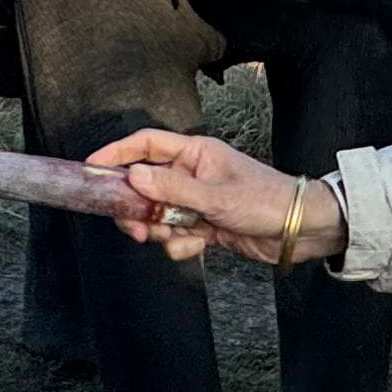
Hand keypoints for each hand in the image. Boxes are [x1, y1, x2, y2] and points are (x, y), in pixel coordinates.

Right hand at [85, 130, 345, 266]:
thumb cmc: (266, 201)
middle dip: (135, 208)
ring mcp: (196, 201)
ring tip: (176, 237)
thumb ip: (172, 189)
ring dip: (160, 231)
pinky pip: (175, 236)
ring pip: (157, 215)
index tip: (92, 167)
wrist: (298, 230)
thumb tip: (134, 177)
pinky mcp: (203, 226)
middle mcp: (191, 175)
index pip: (146, 145)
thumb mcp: (216, 196)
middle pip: (144, 186)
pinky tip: (201, 246)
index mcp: (195, 153)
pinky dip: (181, 245)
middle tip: (133, 226)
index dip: (117, 153)